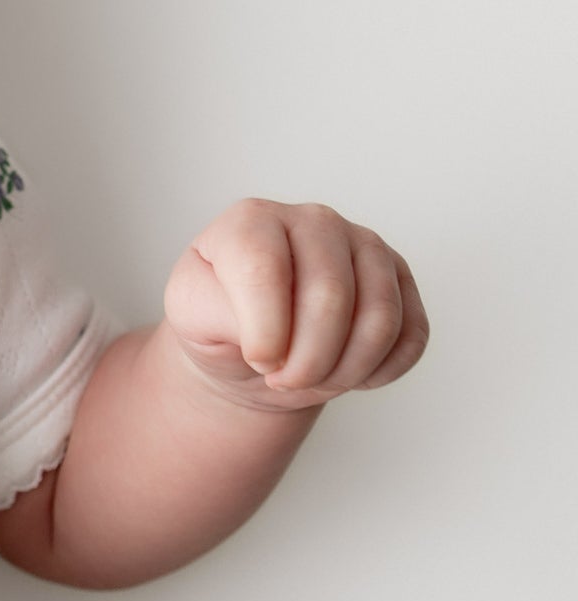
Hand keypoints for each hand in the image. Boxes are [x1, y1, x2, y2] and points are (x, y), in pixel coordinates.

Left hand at [161, 199, 428, 409]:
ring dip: (346, 370)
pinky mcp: (400, 279)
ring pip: (380, 317)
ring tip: (311, 378)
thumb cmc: (216, 322)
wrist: (252, 347)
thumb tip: (274, 333)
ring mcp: (364, 245)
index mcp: (251, 220)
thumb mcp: (190, 316)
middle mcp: (313, 221)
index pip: (265, 271)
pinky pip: (411, 335)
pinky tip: (347, 371)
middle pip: (330, 296)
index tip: (258, 359)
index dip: (265, 331)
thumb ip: (218, 313)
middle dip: (307, 360)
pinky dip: (380, 370)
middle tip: (283, 379)